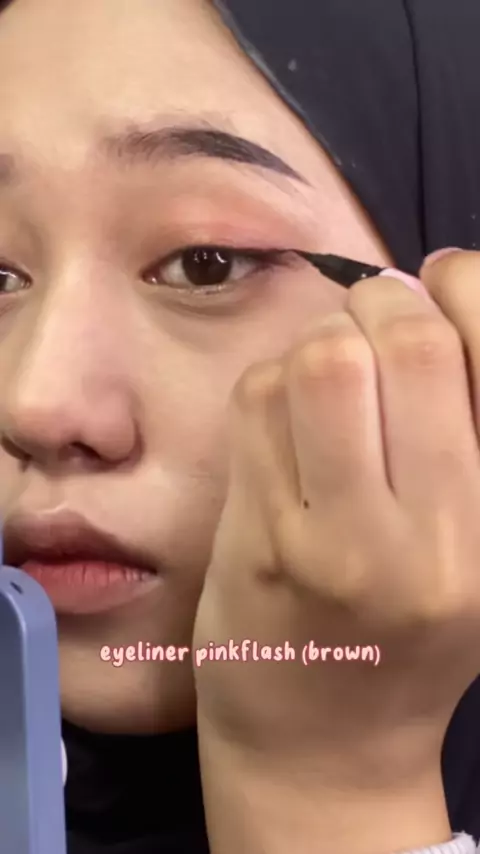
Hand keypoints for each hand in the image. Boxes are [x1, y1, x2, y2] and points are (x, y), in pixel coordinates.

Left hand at [193, 250, 479, 851]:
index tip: (438, 283)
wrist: (325, 745)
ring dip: (321, 341)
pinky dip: (271, 384)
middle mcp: (435, 540)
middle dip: (382, 304)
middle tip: (373, 322)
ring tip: (328, 375)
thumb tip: (437, 281)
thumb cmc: (411, 636)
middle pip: (406, 342)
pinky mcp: (259, 542)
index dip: (462, 285)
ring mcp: (337, 544)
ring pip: (322, 360)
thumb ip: (469, 427)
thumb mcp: (478, 545)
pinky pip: (259, 400)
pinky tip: (284, 421)